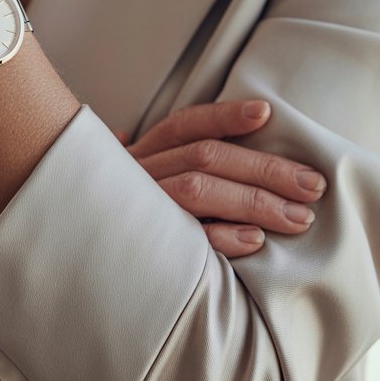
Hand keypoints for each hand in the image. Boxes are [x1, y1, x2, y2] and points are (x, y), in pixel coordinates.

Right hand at [112, 99, 325, 258]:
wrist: (67, 267)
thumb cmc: (127, 218)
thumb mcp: (147, 180)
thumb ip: (182, 163)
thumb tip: (239, 143)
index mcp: (143, 153)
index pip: (186, 125)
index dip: (225, 116)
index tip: (266, 113)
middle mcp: (139, 173)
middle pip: (206, 157)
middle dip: (264, 168)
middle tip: (313, 185)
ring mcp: (139, 208)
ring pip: (199, 189)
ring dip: (255, 201)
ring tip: (299, 216)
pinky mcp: (142, 247)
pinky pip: (184, 238)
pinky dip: (221, 236)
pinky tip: (255, 240)